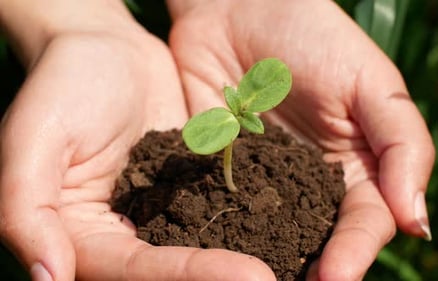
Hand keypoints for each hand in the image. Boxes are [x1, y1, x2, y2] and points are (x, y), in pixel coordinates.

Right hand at [0, 15, 272, 279]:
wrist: (106, 46)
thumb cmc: (62, 82)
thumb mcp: (32, 139)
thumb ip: (26, 208)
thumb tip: (49, 276)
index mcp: (80, 233)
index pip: (134, 269)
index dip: (187, 276)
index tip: (250, 276)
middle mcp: (121, 231)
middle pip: (170, 271)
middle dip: (222, 276)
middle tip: (274, 277)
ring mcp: (157, 210)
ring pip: (199, 247)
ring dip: (242, 254)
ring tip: (293, 264)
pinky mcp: (185, 187)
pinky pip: (216, 209)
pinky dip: (247, 220)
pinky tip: (286, 225)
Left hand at [167, 0, 434, 279]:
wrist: (239, 8)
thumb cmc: (314, 37)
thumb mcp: (371, 84)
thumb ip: (403, 146)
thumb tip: (417, 222)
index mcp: (356, 168)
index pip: (364, 223)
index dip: (354, 252)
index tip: (336, 277)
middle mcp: (310, 185)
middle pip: (318, 241)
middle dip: (310, 270)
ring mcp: (263, 183)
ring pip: (269, 235)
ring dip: (264, 262)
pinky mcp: (218, 172)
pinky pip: (219, 208)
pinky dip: (217, 233)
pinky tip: (210, 256)